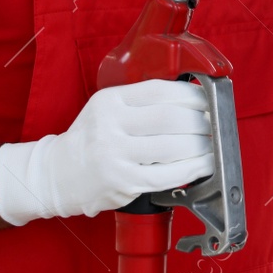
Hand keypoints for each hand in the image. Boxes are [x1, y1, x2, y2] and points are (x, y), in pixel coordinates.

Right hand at [0, 78, 214, 225]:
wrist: (58, 174)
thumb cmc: (91, 139)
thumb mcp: (108, 109)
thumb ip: (142, 101)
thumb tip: (194, 99)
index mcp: (109, 101)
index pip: (160, 91)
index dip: (192, 95)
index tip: (208, 100)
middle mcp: (109, 126)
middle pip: (171, 118)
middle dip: (202, 121)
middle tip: (215, 124)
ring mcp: (114, 155)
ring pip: (172, 146)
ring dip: (202, 145)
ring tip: (213, 144)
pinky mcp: (123, 182)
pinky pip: (168, 174)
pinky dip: (193, 169)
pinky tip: (204, 164)